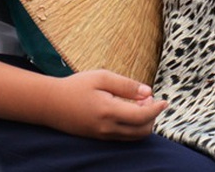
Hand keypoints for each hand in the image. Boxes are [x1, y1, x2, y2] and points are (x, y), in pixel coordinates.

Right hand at [43, 70, 167, 139]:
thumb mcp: (101, 78)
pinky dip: (132, 127)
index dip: (157, 109)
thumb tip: (148, 92)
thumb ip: (126, 85)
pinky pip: (123, 137)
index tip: (165, 101)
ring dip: (143, 123)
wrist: (50, 103)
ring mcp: (103, 136)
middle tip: (147, 99)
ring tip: (137, 103)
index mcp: (109, 112)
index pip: (142, 116)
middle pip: (142, 131)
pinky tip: (128, 111)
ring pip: (134, 137)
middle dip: (151, 116)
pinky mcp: (99, 138)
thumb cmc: (76, 86)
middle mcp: (107, 128)